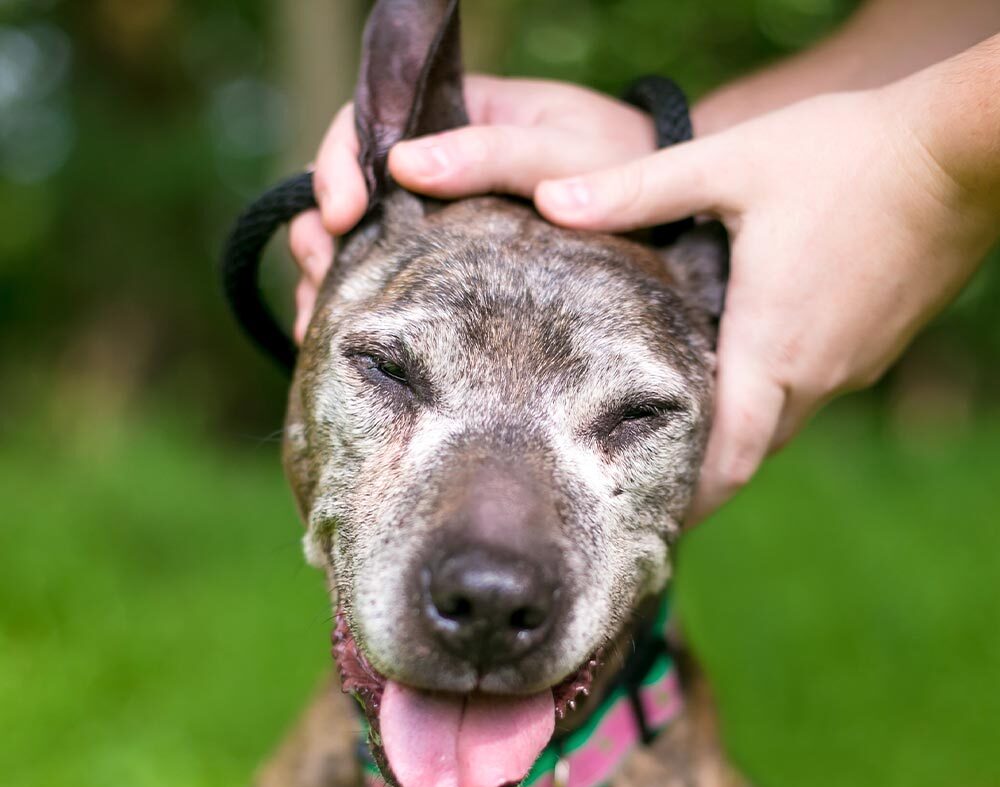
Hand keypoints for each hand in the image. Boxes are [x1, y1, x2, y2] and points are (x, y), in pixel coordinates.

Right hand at [288, 76, 655, 340]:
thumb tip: (405, 165)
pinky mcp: (448, 263)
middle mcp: (433, 166)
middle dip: (320, 234)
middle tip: (319, 278)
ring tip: (316, 322)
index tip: (341, 216)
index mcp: (451, 117)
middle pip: (348, 190)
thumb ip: (489, 154)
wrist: (665, 207)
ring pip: (360, 240)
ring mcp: (437, 217)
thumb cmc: (618, 162)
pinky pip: (391, 277)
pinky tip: (345, 337)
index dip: (337, 167)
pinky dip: (362, 303)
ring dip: (329, 278)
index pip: (364, 124)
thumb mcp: (560, 152)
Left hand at [532, 84, 998, 521]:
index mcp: (773, 349)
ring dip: (739, 429)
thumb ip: (639, 191)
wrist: (968, 147)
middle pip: (750, 449)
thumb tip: (551, 200)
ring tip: (689, 422)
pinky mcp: (878, 345)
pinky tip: (751, 362)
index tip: (649, 523)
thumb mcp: (731, 165)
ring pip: (783, 420)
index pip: (728, 460)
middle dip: (705, 470)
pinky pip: (816, 390)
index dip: (689, 501)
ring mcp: (855, 364)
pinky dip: (775, 394)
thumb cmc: (850, 154)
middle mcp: (817, 374)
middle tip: (650, 472)